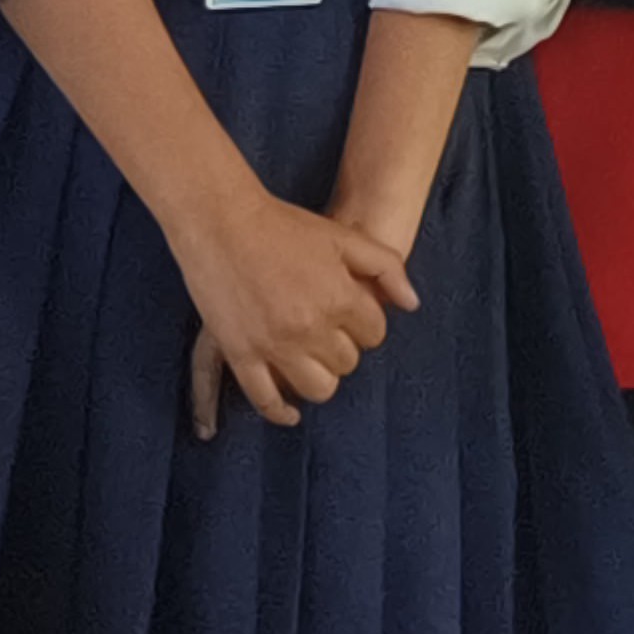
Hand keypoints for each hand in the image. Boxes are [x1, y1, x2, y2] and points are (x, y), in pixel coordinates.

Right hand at [165, 172, 419, 430]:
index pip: (373, 334)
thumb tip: (411, 305)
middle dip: (342, 349)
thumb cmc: (284, 225)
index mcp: (341, 298)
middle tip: (325, 333)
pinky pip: (266, 399)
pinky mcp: (241, 354)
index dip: (363, 326)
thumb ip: (387, 268)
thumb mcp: (344, 237)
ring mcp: (275, 344)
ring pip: (317, 388)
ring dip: (320, 379)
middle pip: (347, 362)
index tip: (347, 318)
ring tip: (310, 362)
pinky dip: (281, 412)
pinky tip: (291, 412)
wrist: (222, 221)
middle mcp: (312, 327)